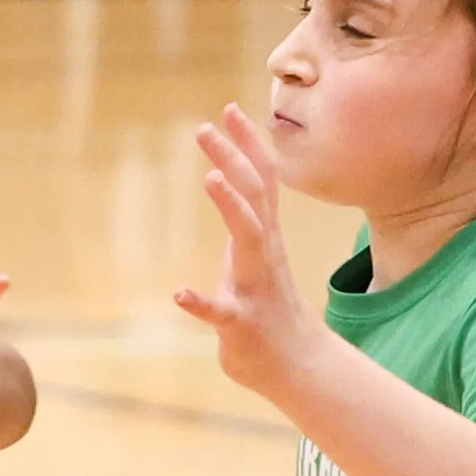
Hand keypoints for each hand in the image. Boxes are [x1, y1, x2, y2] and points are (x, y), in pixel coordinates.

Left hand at [179, 103, 317, 409]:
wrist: (296, 366)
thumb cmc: (269, 310)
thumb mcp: (257, 256)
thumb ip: (245, 221)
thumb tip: (230, 182)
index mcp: (264, 239)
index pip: (261, 181)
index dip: (247, 145)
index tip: (230, 110)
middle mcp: (264, 255)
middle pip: (253, 196)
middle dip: (232, 159)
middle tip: (205, 128)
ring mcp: (255, 288)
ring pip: (248, 239)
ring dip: (231, 207)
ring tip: (212, 178)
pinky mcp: (241, 325)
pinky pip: (222, 312)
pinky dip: (201, 303)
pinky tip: (180, 294)